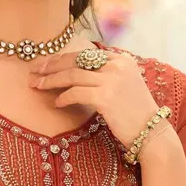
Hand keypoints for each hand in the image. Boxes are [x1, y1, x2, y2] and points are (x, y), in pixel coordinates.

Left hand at [29, 47, 161, 149]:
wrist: (151, 131)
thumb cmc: (134, 111)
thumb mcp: (123, 84)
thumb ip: (104, 74)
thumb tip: (75, 71)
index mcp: (121, 59)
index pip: (85, 54)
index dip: (62, 58)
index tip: (46, 63)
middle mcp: (117, 65)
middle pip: (76, 60)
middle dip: (52, 65)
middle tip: (34, 71)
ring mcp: (112, 80)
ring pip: (72, 75)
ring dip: (51, 80)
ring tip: (37, 85)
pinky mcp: (106, 97)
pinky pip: (75, 93)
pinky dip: (63, 97)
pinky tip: (56, 103)